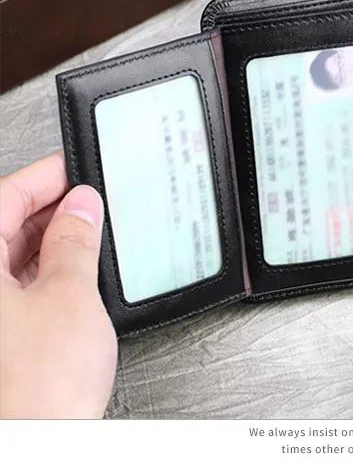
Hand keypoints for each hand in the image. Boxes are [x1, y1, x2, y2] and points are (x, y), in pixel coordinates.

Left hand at [0, 152, 115, 417]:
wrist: (35, 447)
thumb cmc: (33, 390)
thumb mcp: (69, 295)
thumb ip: (76, 242)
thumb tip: (82, 208)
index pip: (2, 198)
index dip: (44, 177)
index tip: (74, 167)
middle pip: (3, 226)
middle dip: (51, 209)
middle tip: (92, 200)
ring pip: (11, 257)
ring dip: (52, 241)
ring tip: (93, 234)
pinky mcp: (0, 339)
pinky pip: (19, 288)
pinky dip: (49, 273)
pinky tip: (77, 273)